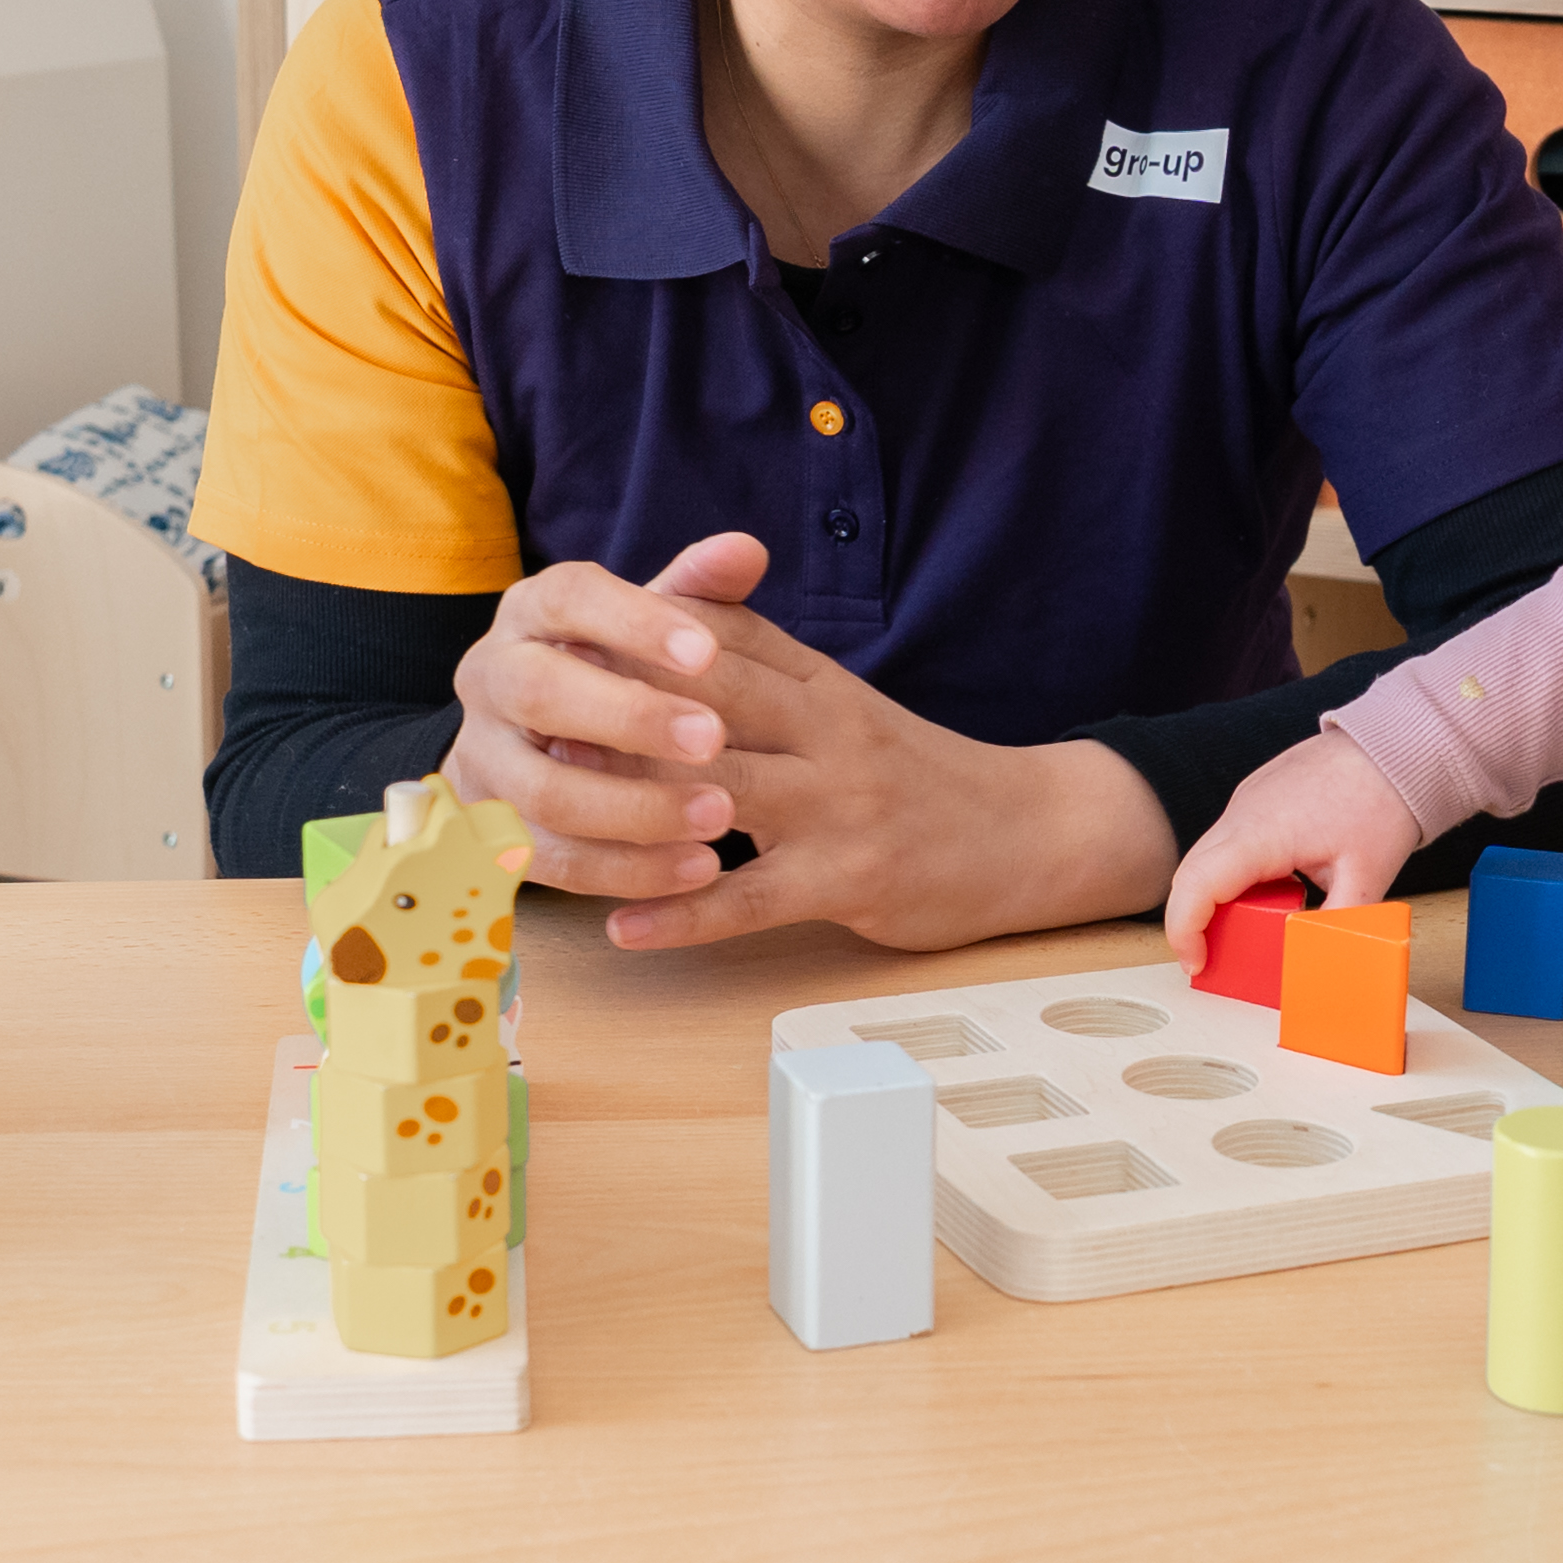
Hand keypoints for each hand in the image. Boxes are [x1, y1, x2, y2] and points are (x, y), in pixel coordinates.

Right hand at [441, 537, 757, 903]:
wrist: (531, 742)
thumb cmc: (610, 667)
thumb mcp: (649, 625)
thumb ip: (696, 590)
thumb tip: (746, 550)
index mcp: (530, 613)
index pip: (570, 598)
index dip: (635, 622)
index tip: (707, 651)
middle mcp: (490, 679)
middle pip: (540, 693)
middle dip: (630, 718)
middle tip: (715, 738)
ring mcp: (484, 760)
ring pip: (545, 791)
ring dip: (636, 809)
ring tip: (722, 817)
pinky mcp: (493, 834)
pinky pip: (553, 861)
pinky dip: (627, 869)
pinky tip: (698, 868)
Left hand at [587, 580, 1173, 953]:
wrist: (1032, 829)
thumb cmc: (915, 772)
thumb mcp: (842, 701)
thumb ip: (763, 666)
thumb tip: (662, 636)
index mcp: (819, 680)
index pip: (715, 639)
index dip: (630, 641)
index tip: (554, 646)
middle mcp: (825, 730)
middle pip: (705, 703)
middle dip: (614, 711)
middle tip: (530, 726)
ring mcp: (838, 805)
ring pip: (719, 795)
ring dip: (632, 808)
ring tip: (551, 823)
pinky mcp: (850, 878)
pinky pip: (753, 898)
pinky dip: (684, 913)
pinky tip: (625, 927)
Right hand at [1155, 730, 1422, 973]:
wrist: (1396, 747)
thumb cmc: (1382, 800)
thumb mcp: (1366, 879)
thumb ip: (1335, 927)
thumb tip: (1317, 964)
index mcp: (1261, 833)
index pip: (1195, 885)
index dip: (1184, 931)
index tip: (1197, 964)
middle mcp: (1242, 813)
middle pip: (1190, 874)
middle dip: (1193, 922)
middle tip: (1214, 960)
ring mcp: (1245, 801)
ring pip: (1206, 858)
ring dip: (1213, 898)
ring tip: (1247, 932)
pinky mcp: (1256, 798)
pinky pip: (1228, 842)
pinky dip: (1231, 875)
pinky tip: (1266, 895)